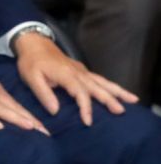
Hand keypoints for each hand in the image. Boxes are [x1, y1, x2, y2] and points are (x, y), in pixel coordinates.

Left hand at [14, 33, 137, 125]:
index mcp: (65, 74)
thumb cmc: (30, 61)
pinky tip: (118, 92)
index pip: (80, 92)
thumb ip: (43, 94)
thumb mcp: (31, 77)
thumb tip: (56, 111)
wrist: (33, 42)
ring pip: (102, 81)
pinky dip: (110, 85)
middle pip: (97, 86)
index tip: (88, 121)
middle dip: (110, 99)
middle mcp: (77, 71)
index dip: (85, 107)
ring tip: (133, 99)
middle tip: (121, 111)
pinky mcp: (80, 70)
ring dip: (117, 90)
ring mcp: (80, 70)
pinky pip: (99, 78)